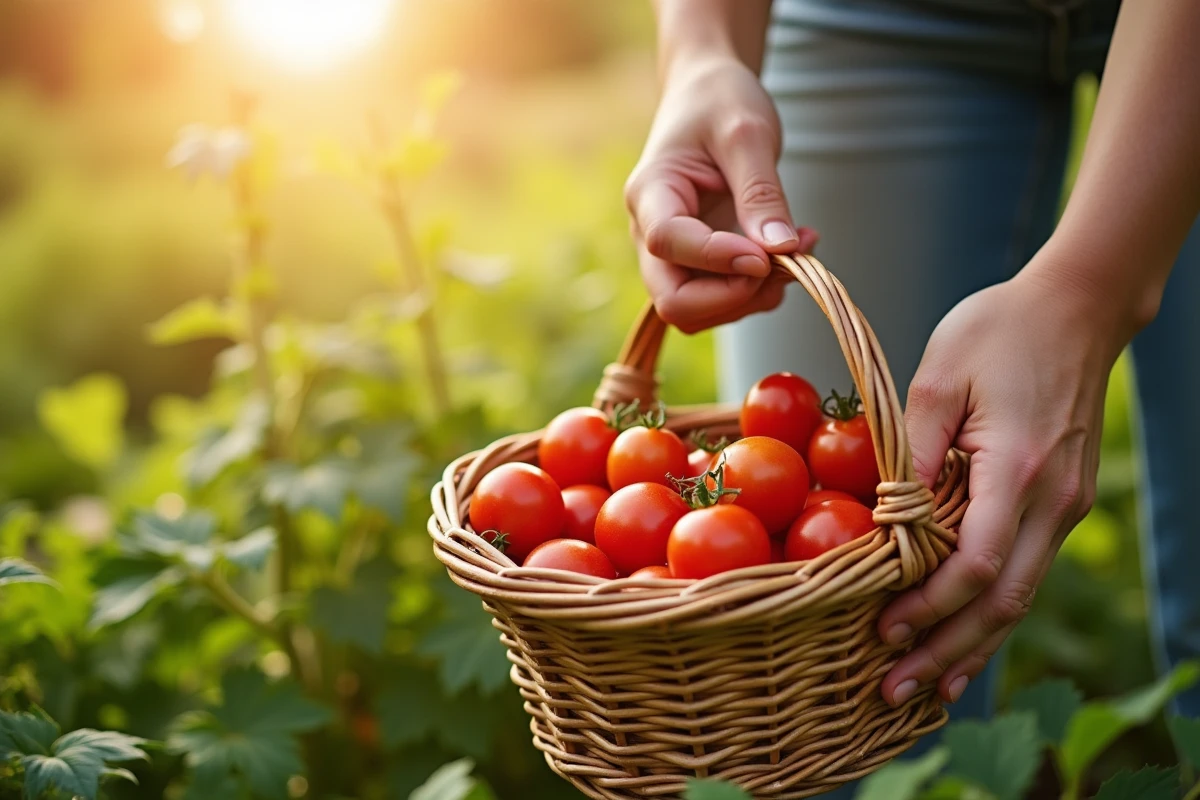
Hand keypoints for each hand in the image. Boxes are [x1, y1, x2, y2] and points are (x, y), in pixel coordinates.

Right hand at [625, 56, 816, 332]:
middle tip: (782, 266)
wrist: (708, 95)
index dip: (717, 258)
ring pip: (699, 313)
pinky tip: (788, 254)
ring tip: (798, 251)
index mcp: (650, 194)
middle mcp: (650, 234)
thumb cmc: (720, 101)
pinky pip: (721, 301)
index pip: (668, 243)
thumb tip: (780, 249)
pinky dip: (759, 292)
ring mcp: (673, 255)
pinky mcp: (698, 264)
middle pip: (673, 301)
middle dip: (732, 297)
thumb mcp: (747, 133)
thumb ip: (761, 192)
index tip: (766, 254)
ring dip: (752, 298)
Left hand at [877, 264, 1132, 706]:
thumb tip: (884, 514)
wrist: (1077, 309)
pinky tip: (964, 639)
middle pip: (1002, 602)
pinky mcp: (1058, 503)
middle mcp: (1051, 500)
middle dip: (946, 650)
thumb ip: (910, 446)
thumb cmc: (999, 331)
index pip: (976, 564)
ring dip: (971, 644)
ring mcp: (1062, 506)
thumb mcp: (937, 374)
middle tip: (894, 691)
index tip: (883, 630)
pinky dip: (990, 612)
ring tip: (927, 687)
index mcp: (1018, 469)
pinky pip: (1023, 571)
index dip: (929, 607)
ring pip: (1019, 597)